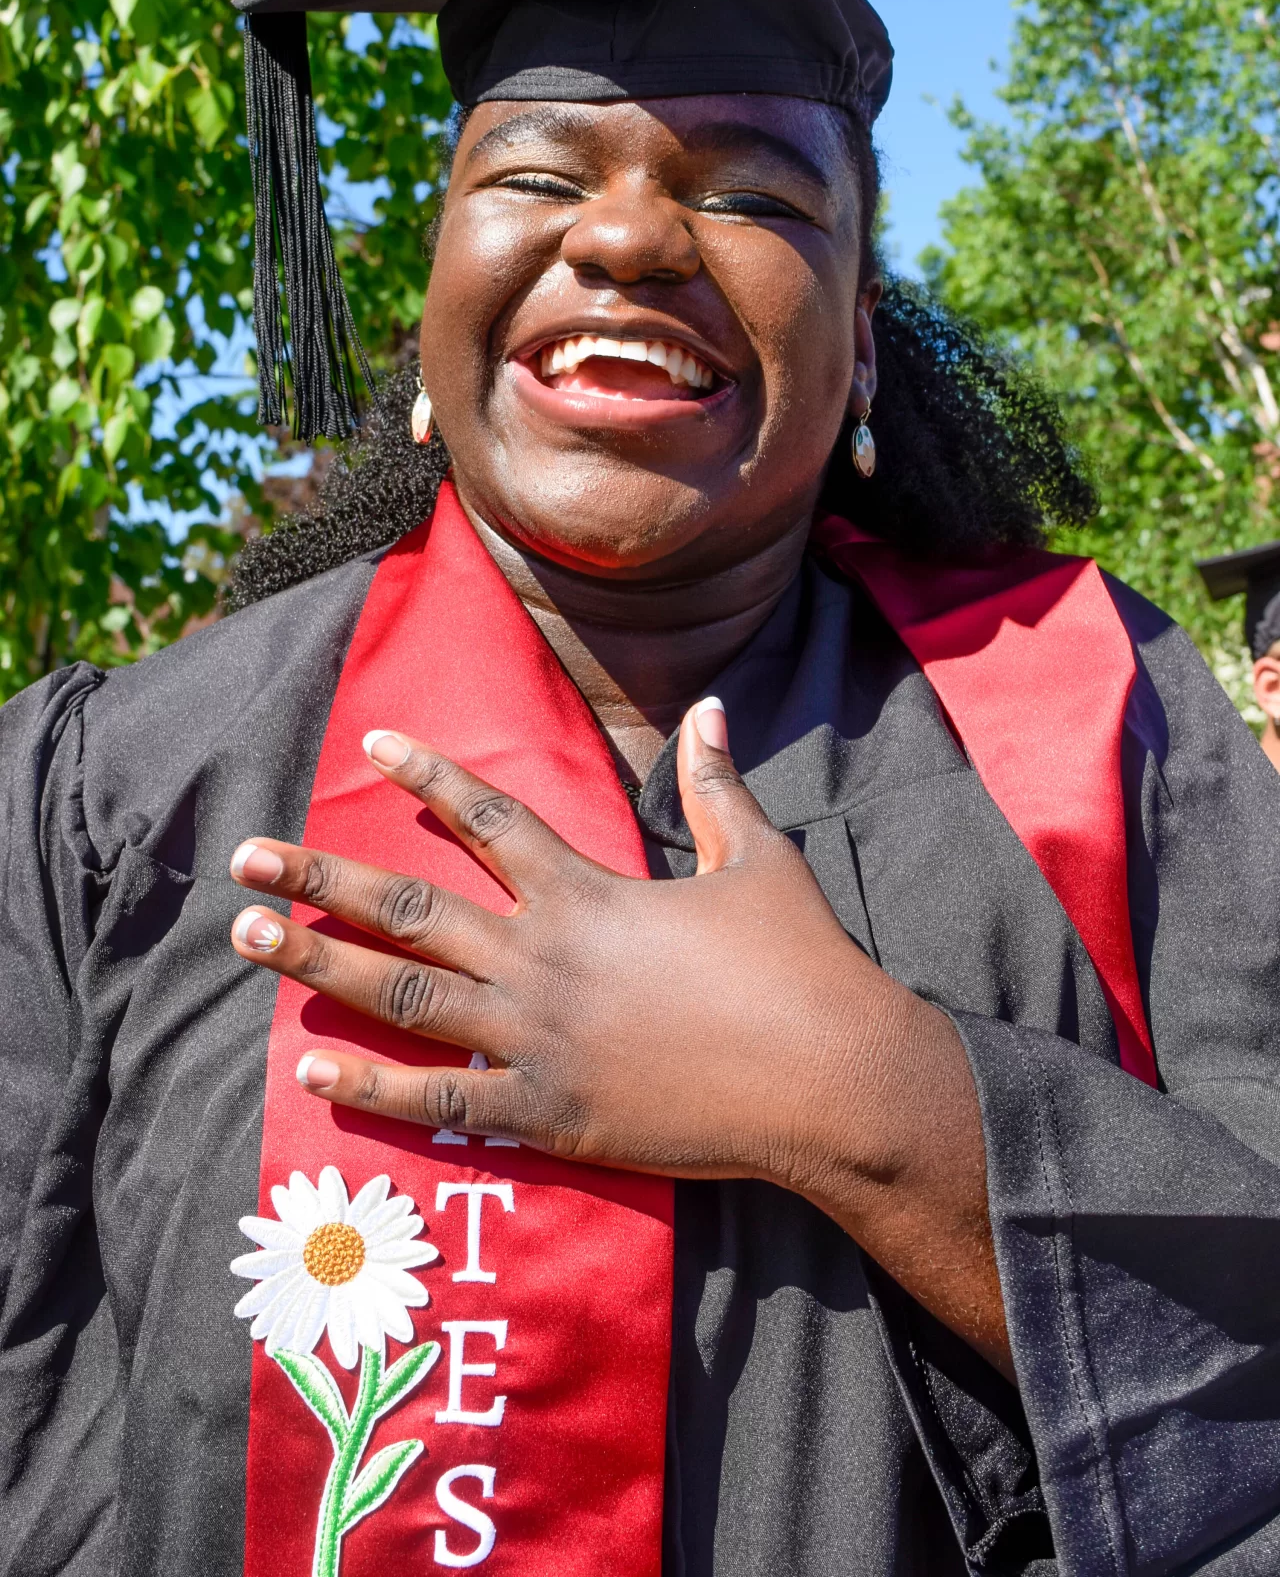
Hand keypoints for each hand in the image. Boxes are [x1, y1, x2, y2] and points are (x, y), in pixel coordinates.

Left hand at [229, 701, 1010, 1372]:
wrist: (830, 1081)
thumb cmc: (800, 966)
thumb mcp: (761, 859)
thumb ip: (717, 786)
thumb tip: (712, 709)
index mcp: (590, 893)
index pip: (489, 819)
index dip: (428, 777)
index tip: (371, 746)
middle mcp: (543, 957)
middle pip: (410, 906)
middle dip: (321, 877)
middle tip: (246, 858)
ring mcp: (536, 1038)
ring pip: (401, 995)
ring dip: (318, 963)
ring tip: (248, 939)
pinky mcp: (547, 1112)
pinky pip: (440, 1099)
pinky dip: (372, 1086)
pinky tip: (310, 1066)